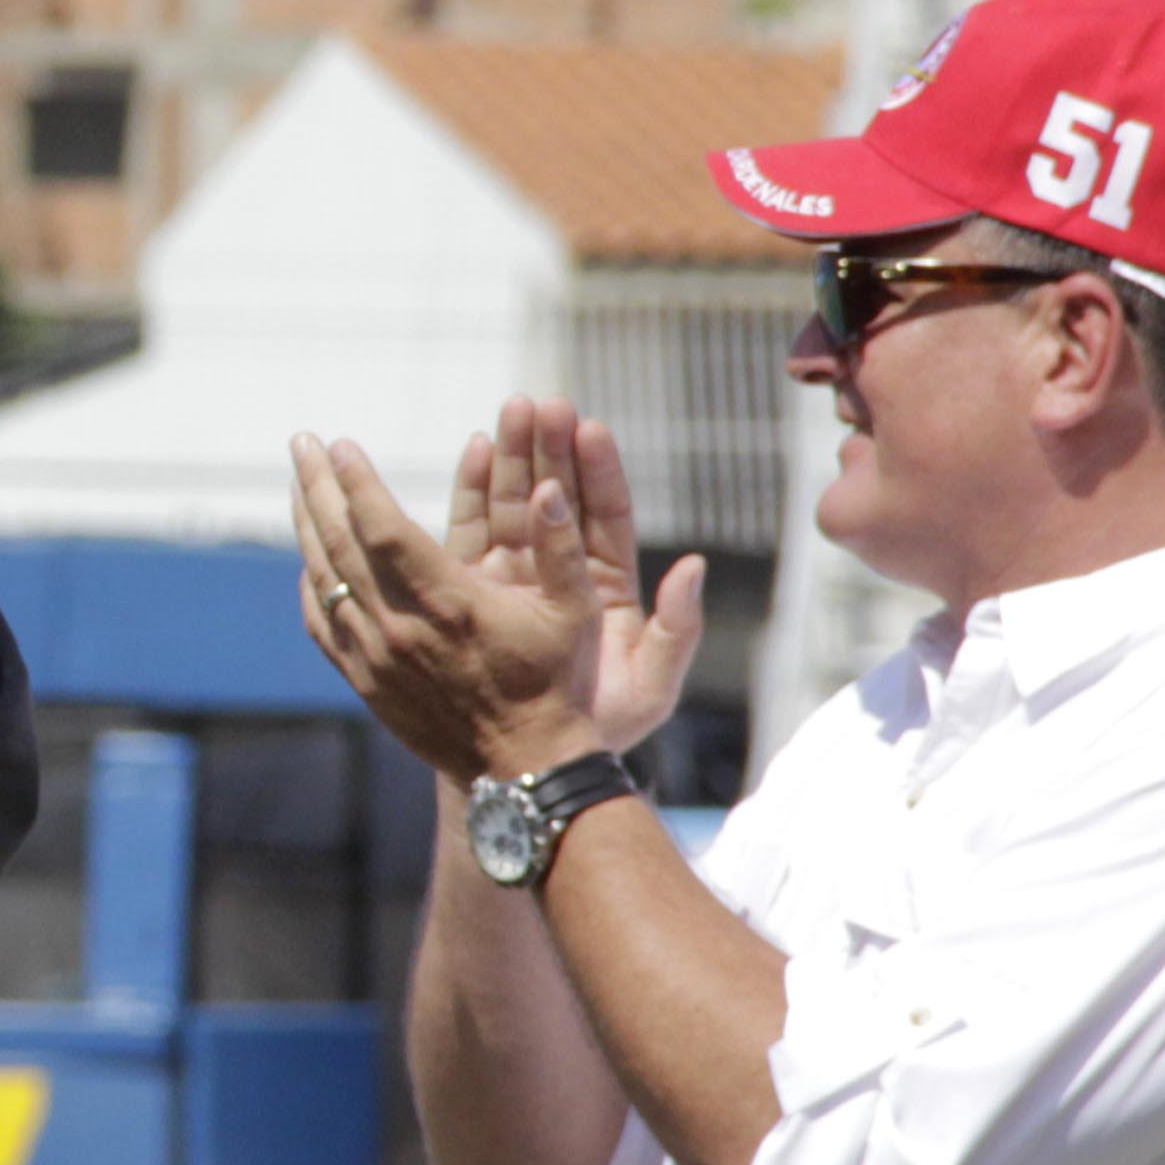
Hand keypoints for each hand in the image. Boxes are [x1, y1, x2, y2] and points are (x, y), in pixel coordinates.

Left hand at [296, 424, 604, 783]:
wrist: (521, 767)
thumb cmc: (553, 683)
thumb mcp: (573, 611)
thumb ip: (560, 545)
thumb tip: (546, 486)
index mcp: (447, 600)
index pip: (382, 526)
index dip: (357, 482)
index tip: (340, 444)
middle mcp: (399, 626)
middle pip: (339, 542)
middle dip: (318, 486)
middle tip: (302, 443)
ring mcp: (375, 655)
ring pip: (323, 578)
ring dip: (307, 526)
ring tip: (299, 484)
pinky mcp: (365, 682)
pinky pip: (321, 622)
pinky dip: (311, 583)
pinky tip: (309, 557)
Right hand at [439, 401, 704, 755]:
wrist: (535, 762)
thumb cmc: (599, 728)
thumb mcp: (653, 683)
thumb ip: (678, 629)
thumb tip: (694, 568)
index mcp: (610, 587)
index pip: (606, 516)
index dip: (599, 472)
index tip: (590, 428)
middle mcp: (562, 572)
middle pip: (558, 496)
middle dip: (551, 448)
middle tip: (543, 402)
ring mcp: (517, 576)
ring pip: (514, 503)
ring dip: (511, 456)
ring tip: (510, 409)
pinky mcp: (474, 588)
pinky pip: (472, 530)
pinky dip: (471, 490)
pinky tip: (471, 450)